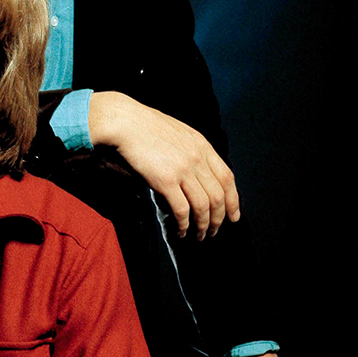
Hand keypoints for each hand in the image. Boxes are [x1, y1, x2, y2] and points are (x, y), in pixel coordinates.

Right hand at [88, 91, 239, 238]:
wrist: (123, 121)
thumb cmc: (144, 125)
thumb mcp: (177, 132)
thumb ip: (191, 150)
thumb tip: (197, 173)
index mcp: (202, 145)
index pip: (228, 178)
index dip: (233, 201)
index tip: (233, 216)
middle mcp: (197, 158)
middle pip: (218, 196)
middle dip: (219, 219)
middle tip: (214, 231)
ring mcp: (182, 169)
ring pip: (203, 206)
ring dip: (203, 225)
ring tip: (200, 235)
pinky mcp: (165, 180)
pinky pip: (182, 209)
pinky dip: (184, 224)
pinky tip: (181, 230)